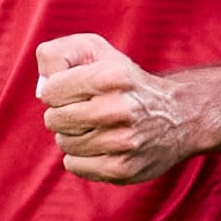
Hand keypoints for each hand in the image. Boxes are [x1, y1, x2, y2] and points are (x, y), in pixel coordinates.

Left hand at [36, 33, 198, 183]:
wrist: (179, 116)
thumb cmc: (126, 81)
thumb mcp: (96, 51)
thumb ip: (57, 55)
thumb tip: (42, 89)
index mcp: (111, 76)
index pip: (50, 91)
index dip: (59, 90)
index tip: (78, 90)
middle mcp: (118, 109)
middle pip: (54, 119)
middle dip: (64, 113)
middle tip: (86, 110)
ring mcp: (122, 142)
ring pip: (64, 143)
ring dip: (74, 135)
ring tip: (97, 127)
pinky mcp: (122, 169)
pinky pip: (74, 165)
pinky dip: (81, 157)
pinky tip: (101, 146)